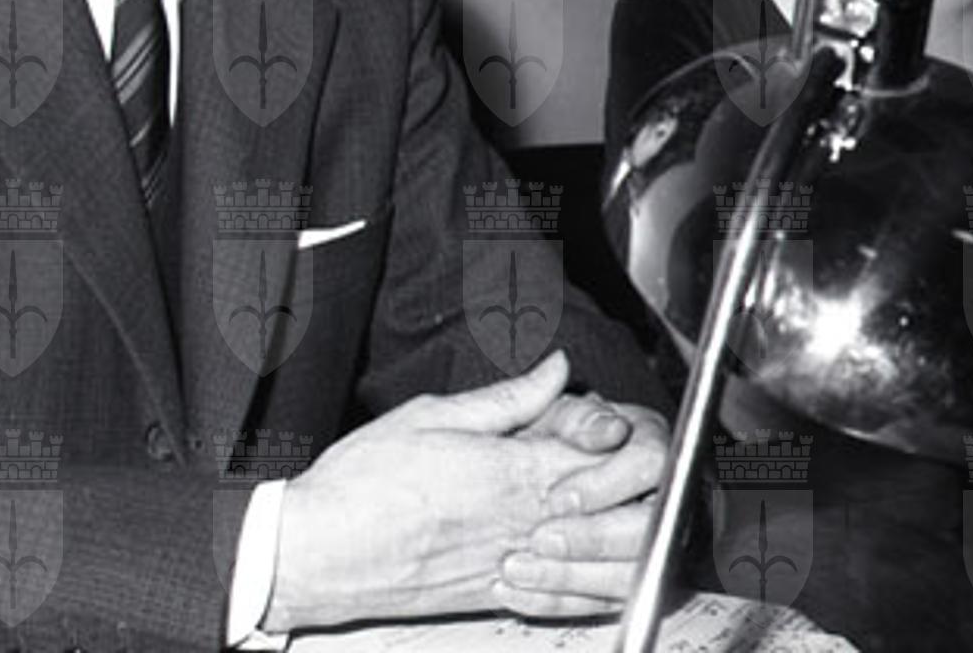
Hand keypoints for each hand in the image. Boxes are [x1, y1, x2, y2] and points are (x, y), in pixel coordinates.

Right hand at [264, 352, 656, 632]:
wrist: (326, 549)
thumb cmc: (367, 479)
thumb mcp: (433, 414)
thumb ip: (505, 399)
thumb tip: (554, 370)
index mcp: (510, 468)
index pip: (599, 452)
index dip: (623, 435)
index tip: (617, 422)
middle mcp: (524, 520)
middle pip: (618, 511)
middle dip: (645, 490)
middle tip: (645, 471)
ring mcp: (516, 564)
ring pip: (607, 565)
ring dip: (633, 544)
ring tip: (640, 519)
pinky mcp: (500, 597)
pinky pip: (571, 601)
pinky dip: (601, 589)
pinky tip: (610, 576)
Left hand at [505, 400, 669, 614]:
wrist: (544, 481)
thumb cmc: (556, 440)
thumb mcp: (554, 413)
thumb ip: (559, 401)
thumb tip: (557, 368)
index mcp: (650, 442)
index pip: (650, 463)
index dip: (605, 483)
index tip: (559, 496)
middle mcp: (664, 494)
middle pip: (647, 528)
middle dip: (591, 538)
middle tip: (542, 539)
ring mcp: (656, 543)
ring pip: (631, 574)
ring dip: (571, 577)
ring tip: (519, 567)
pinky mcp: (634, 581)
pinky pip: (608, 603)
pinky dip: (560, 600)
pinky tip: (521, 591)